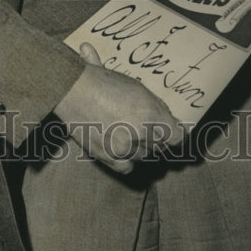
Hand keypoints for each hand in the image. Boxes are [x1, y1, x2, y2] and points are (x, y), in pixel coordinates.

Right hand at [53, 43, 183, 173]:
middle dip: (157, 137)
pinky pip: (128, 166)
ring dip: (141, 147)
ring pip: (145, 156)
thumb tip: (176, 124)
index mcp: (150, 112)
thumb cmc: (105, 83)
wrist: (73, 90)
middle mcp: (139, 132)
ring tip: (128, 131)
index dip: (177, 135)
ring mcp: (123, 147)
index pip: (177, 137)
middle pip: (160, 146)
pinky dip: (127, 159)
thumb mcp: (138, 88)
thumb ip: (158, 107)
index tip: (175, 133)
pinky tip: (122, 146)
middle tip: (146, 126)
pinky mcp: (108, 157)